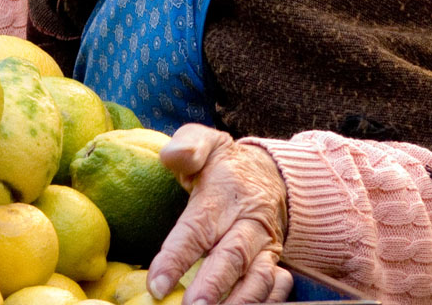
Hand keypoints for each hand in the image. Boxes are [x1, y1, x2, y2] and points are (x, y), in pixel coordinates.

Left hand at [147, 124, 289, 303]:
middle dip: (211, 286)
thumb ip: (187, 146)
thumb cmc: (224, 165)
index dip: (177, 256)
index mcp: (225, 193)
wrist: (271, 173)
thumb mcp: (206, 143)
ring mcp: (265, 244)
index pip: (198, 227)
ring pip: (257, 278)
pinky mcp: (276, 261)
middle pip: (231, 257)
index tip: (156, 283)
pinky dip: (265, 302)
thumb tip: (172, 156)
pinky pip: (275, 287)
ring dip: (238, 301)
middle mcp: (249, 221)